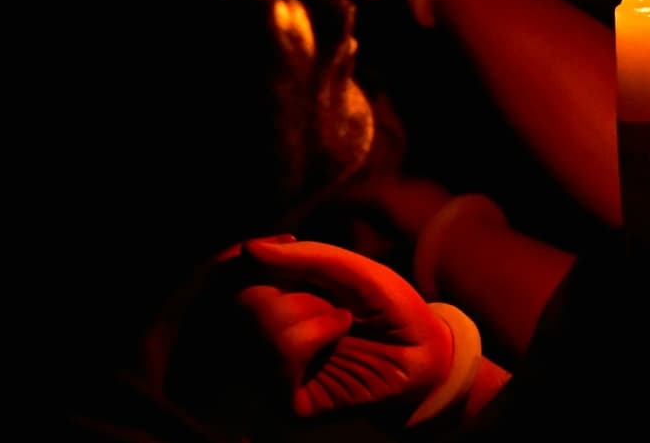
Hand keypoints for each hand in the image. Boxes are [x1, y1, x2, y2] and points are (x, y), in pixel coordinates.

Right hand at [224, 235, 453, 420]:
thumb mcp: (350, 270)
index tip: (270, 248)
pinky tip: (334, 341)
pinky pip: (279, 358)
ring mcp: (270, 372)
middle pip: (243, 300)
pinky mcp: (284, 401)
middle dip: (292, 294)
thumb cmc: (390, 305)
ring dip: (310, 317)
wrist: (424, 353)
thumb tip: (248, 249)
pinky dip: (313, 338)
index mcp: (271, 302)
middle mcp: (262, 339)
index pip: (225, 280)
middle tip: (331, 304)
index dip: (235, 263)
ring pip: (261, 328)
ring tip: (338, 325)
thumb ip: (303, 258)